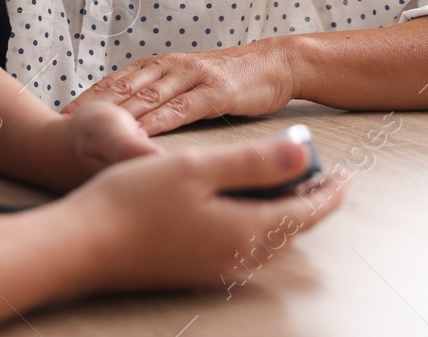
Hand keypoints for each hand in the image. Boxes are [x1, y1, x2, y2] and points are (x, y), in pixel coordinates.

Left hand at [60, 42, 295, 134]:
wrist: (276, 65)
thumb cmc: (230, 80)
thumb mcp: (188, 83)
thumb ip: (161, 95)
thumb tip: (130, 118)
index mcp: (159, 65)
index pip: (116, 81)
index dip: (88, 97)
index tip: (61, 115)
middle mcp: (170, 66)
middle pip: (124, 87)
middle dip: (93, 106)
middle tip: (66, 125)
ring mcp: (192, 77)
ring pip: (149, 96)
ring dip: (120, 114)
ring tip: (94, 130)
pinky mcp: (216, 91)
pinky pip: (182, 107)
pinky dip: (160, 120)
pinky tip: (142, 132)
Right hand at [70, 135, 347, 291]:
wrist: (81, 245)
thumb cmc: (132, 202)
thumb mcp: (197, 169)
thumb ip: (253, 164)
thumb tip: (302, 158)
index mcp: (245, 232)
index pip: (306, 212)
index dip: (329, 190)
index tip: (347, 172)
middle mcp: (237, 258)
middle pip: (289, 229)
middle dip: (308, 199)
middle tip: (320, 174)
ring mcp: (213, 268)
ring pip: (265, 237)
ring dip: (280, 210)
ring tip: (284, 183)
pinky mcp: (192, 269)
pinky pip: (240, 243)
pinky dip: (253, 220)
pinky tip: (237, 202)